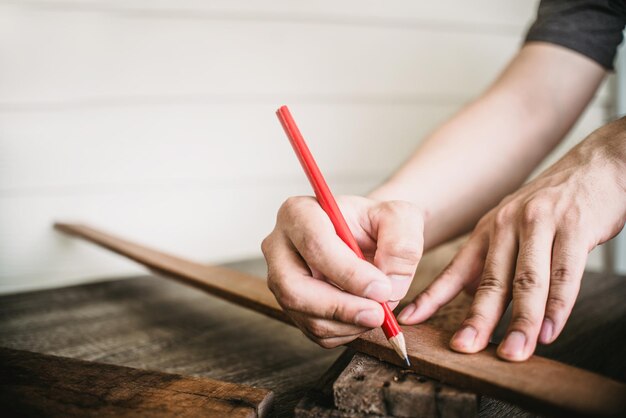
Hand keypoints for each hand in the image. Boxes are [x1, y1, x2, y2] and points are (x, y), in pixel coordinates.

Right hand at [262, 196, 423, 347]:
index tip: (382, 288)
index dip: (349, 273)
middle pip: (294, 287)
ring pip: (305, 314)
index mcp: (299, 213)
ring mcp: (279, 278)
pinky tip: (364, 316)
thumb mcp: (400, 218)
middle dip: (341, 307)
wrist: (367, 236)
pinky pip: (313, 330)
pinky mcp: (290, 305)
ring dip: (348, 323)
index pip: (315, 245)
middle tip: (379, 314)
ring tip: (379, 312)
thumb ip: (401, 245)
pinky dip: (345, 331)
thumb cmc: (377, 223)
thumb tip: (390, 286)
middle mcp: (279, 246)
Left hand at [398, 118, 625, 360]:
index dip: (431, 297)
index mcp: (489, 229)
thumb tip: (473, 297)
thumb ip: (495, 261)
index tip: (408, 320)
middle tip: (465, 348)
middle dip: (477, 319)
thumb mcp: (513, 227)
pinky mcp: (574, 226)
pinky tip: (550, 331)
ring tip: (514, 352)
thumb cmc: (553, 205)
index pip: (455, 269)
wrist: (597, 167)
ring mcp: (541, 224)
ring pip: (527, 282)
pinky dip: (558, 307)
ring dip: (521, 322)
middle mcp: (508, 225)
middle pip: (490, 281)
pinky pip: (565, 274)